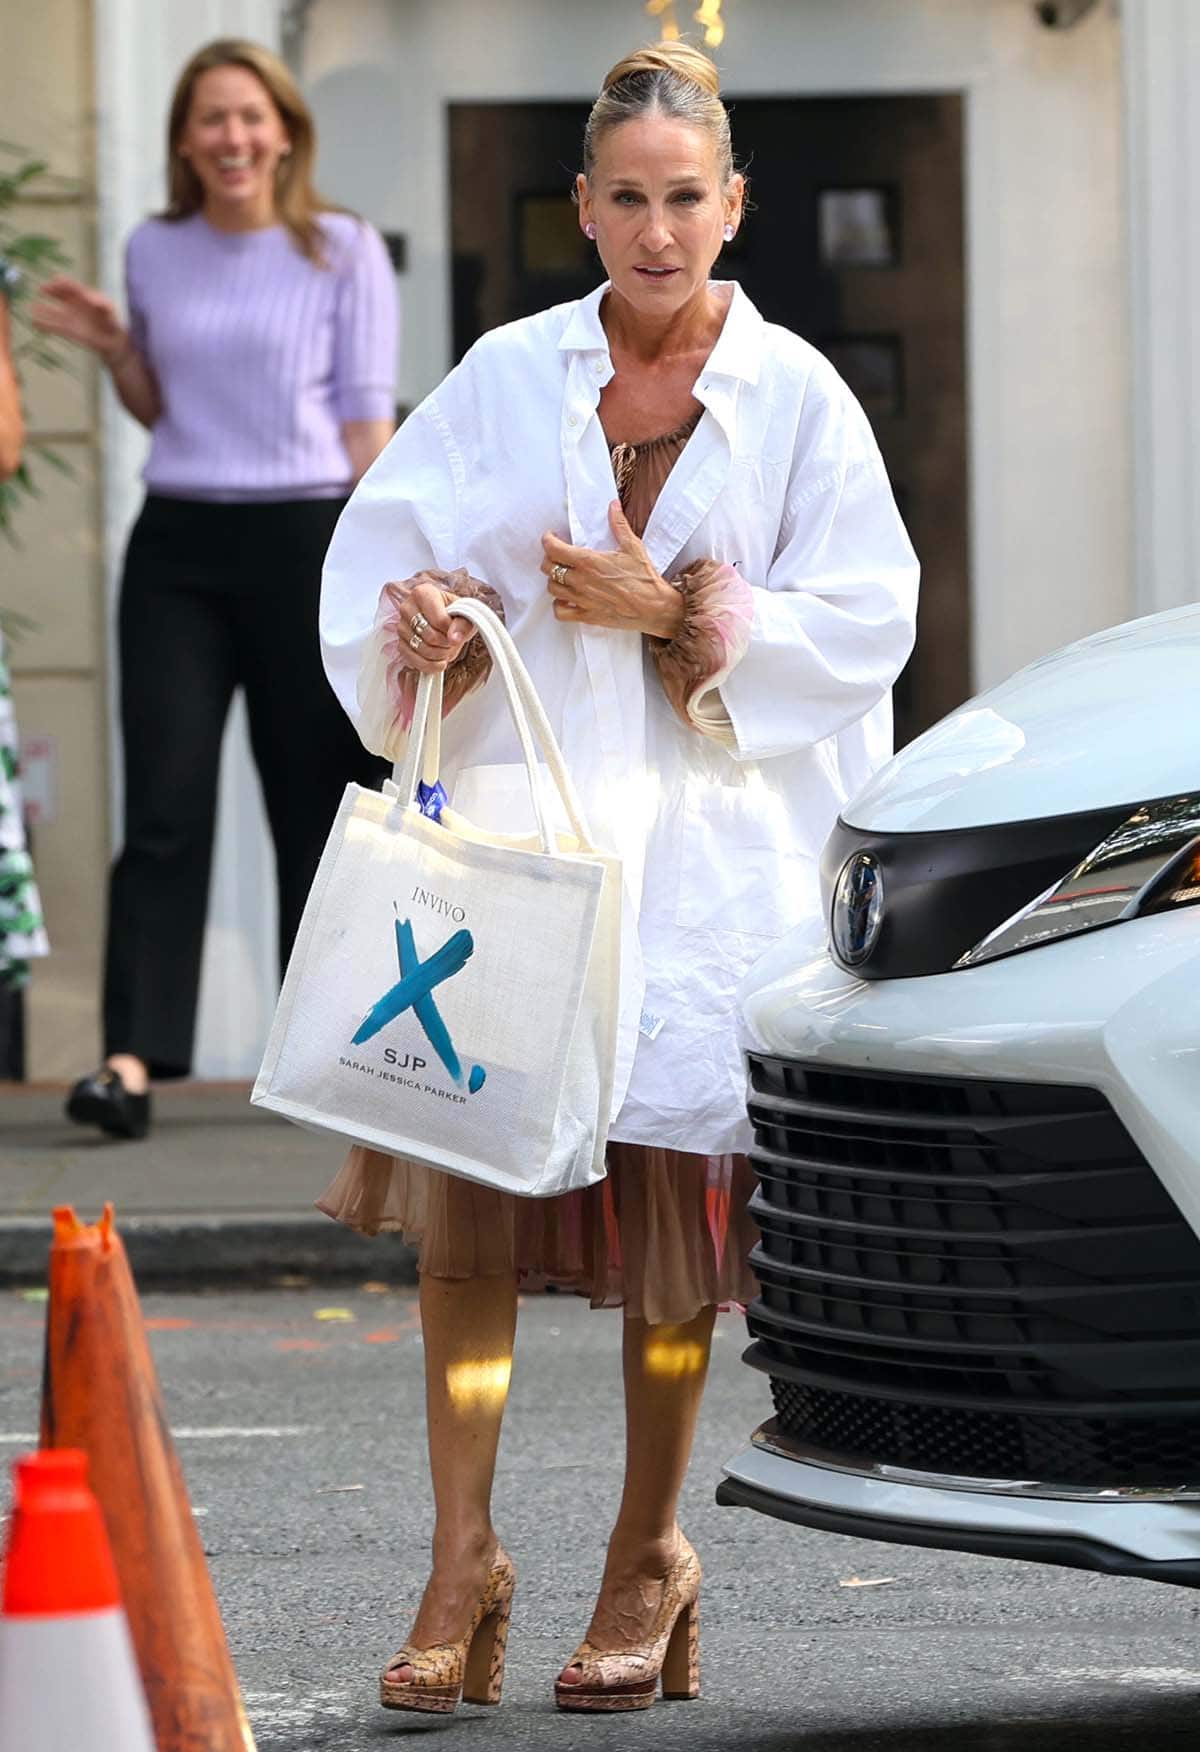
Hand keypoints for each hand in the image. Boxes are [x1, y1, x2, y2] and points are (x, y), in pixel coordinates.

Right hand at [30, 275, 129, 365]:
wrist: (112, 341)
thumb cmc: (112, 322)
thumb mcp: (109, 311)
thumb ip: (101, 303)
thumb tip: (90, 297)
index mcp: (83, 296)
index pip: (70, 286)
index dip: (63, 282)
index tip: (56, 280)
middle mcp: (74, 304)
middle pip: (59, 295)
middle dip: (51, 290)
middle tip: (42, 289)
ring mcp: (70, 317)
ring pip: (53, 311)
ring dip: (43, 309)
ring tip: (32, 307)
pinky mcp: (68, 330)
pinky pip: (54, 326)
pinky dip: (45, 325)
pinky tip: (34, 322)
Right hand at [390, 578, 477, 675]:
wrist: (446, 622)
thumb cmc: (455, 615)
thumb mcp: (465, 615)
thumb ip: (463, 624)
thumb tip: (454, 639)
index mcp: (422, 593)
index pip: (439, 620)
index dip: (452, 632)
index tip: (457, 632)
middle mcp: (407, 607)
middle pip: (430, 636)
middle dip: (447, 645)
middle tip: (453, 643)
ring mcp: (401, 626)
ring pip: (422, 649)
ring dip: (440, 655)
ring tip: (447, 650)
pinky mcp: (400, 644)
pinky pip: (413, 660)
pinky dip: (430, 666)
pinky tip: (439, 662)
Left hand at [542, 501, 684, 639]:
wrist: (654, 607)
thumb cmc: (645, 579)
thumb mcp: (633, 547)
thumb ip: (619, 525)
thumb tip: (613, 506)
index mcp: (589, 561)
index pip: (554, 549)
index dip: (548, 540)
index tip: (551, 537)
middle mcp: (581, 580)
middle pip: (548, 568)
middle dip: (550, 559)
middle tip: (558, 555)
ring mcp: (582, 600)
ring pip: (552, 589)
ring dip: (554, 580)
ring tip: (563, 576)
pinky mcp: (587, 616)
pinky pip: (560, 612)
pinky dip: (559, 605)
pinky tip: (567, 599)